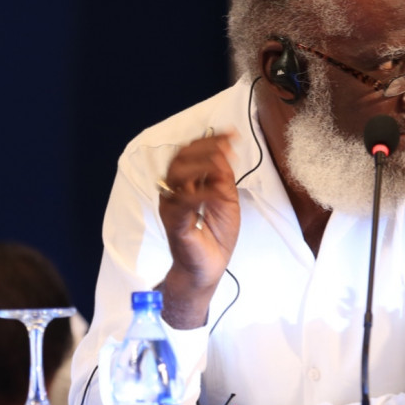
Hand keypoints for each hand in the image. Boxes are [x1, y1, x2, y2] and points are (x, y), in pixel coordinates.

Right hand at [157, 131, 238, 327]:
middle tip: (226, 145)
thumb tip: (223, 153)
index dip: (209, 140)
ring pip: (176, 174)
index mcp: (186, 184)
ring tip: (220, 161)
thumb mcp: (225, 200)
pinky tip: (217, 189)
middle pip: (180, 158)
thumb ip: (222, 178)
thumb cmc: (214, 237)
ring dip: (200, 163)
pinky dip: (201, 192)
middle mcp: (174, 192)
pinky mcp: (176, 224)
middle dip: (204, 147)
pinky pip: (183, 203)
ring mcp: (172, 207)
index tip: (231, 134)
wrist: (207, 270)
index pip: (190, 153)